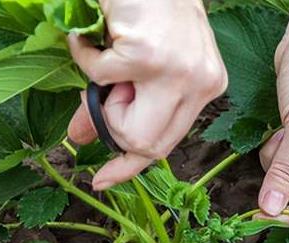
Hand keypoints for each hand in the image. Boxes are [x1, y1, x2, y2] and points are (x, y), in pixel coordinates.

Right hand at [68, 0, 226, 189]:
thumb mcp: (145, 66)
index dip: (133, 166)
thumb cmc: (150, 12)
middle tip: (108, 94)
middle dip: (116, 130)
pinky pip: (99, 79)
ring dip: (104, 98)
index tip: (104, 180)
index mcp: (206, 88)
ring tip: (111, 61)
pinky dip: (85, 57)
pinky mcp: (149, 57)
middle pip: (150, 146)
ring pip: (127, 127)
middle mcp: (200, 84)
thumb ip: (121, 105)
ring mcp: (178, 72)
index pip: (171, 142)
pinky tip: (96, 37)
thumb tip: (82, 137)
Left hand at [258, 1, 288, 225]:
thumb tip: (270, 211)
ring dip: (277, 159)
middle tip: (284, 145)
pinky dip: (274, 148)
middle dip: (286, 173)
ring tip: (283, 131)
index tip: (267, 216)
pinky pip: (281, 160)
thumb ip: (286, 173)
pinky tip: (279, 126)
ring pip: (288, 177)